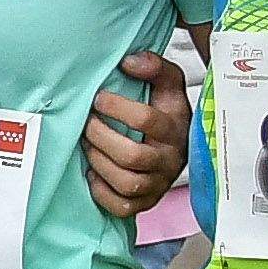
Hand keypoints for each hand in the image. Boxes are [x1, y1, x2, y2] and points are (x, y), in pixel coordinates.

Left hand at [82, 47, 189, 217]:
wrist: (180, 145)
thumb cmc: (167, 112)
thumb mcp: (168, 84)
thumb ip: (154, 67)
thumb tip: (129, 61)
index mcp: (176, 128)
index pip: (148, 120)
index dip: (117, 108)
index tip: (99, 98)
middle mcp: (170, 160)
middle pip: (133, 156)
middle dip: (101, 138)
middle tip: (87, 124)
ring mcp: (159, 184)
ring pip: (127, 183)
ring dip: (99, 162)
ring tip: (87, 145)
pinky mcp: (146, 202)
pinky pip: (122, 207)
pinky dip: (103, 192)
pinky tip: (94, 174)